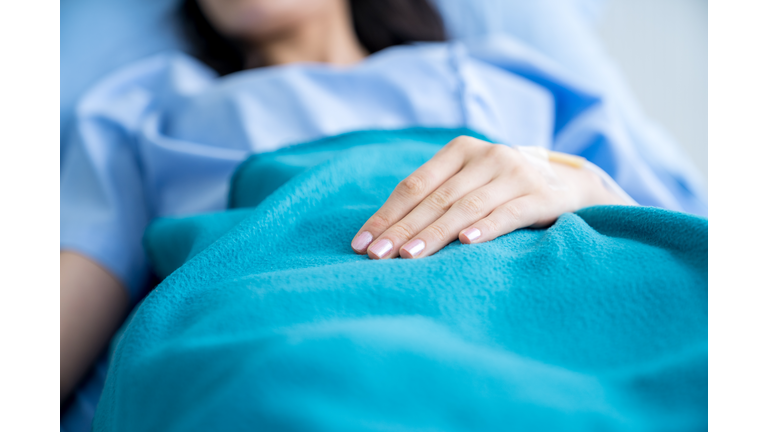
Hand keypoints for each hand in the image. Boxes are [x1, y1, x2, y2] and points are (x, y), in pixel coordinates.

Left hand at [350, 136, 626, 258]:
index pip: (414, 185)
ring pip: (465, 207)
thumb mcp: (469, 183)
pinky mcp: (541, 194)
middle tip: (375, 256)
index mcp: (459, 150)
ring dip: (434, 233)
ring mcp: (514, 173)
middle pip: (434, 198)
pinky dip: (485, 228)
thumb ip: (435, 198)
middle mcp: (485, 155)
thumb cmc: (502, 189)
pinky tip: (465, 243)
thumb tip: (383, 234)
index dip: (387, 214)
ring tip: (408, 256)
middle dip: (401, 229)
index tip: (361, 243)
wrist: (569, 184)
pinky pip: (507, 213)